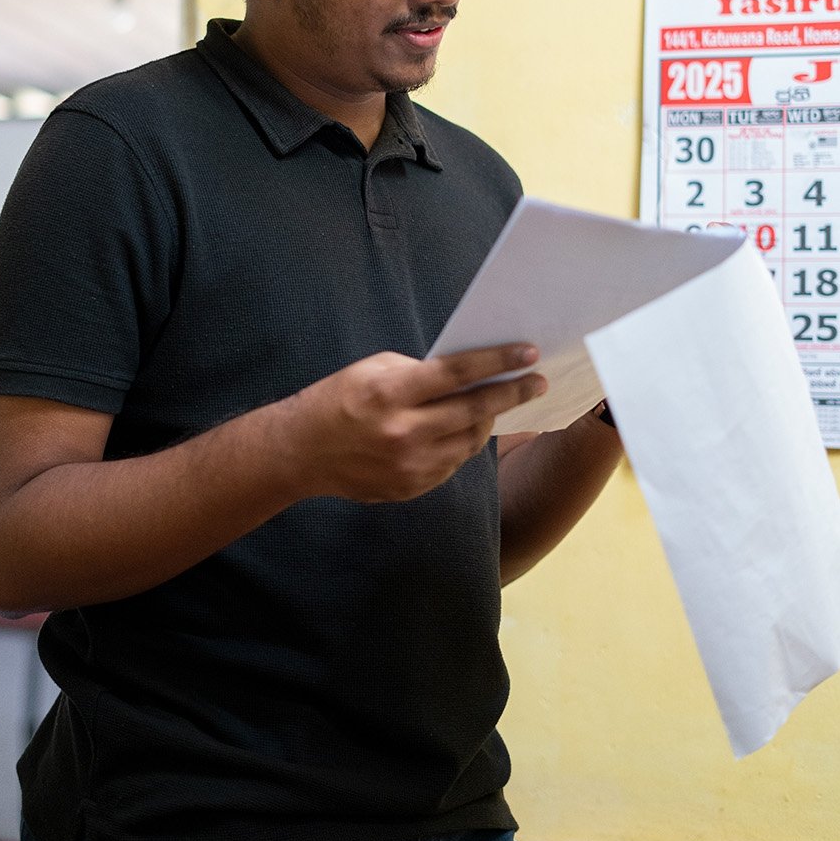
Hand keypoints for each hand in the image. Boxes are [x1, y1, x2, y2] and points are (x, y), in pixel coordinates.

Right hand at [278, 343, 546, 502]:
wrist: (301, 453)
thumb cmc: (338, 400)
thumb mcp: (373, 370)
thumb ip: (419, 372)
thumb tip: (466, 375)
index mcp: (390, 393)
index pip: (457, 374)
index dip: (498, 362)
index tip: (529, 353)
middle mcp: (403, 432)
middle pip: (474, 411)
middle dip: (512, 393)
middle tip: (538, 381)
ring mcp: (409, 466)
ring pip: (470, 441)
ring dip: (490, 420)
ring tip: (502, 404)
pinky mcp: (411, 487)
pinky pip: (452, 463)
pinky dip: (463, 443)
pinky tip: (466, 429)